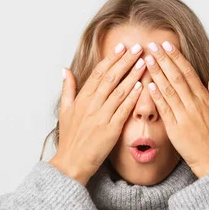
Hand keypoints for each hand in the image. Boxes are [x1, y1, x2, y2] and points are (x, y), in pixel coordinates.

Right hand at [49, 42, 146, 185]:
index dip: (111, 59)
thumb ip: (67, 89)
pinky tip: (141, 87)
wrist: (72, 163)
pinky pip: (123, 110)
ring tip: (144, 62)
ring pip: (119, 91)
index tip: (122, 47)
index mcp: (81, 99)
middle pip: (110, 78)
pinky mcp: (110, 130)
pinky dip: (132, 97)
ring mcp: (101, 117)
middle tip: (137, 48)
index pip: (98, 73)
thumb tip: (65, 70)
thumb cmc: (70, 139)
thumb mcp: (64, 111)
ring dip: (132, 75)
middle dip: (125, 61)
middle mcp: (91, 105)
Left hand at [143, 41, 208, 177]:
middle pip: (177, 77)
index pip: (188, 72)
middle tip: (152, 46)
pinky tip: (148, 84)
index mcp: (204, 98)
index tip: (167, 45)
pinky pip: (165, 109)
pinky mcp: (175, 128)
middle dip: (164, 60)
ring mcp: (184, 115)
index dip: (177, 57)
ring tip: (147, 59)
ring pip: (169, 89)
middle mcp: (194, 104)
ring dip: (157, 73)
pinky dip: (157, 96)